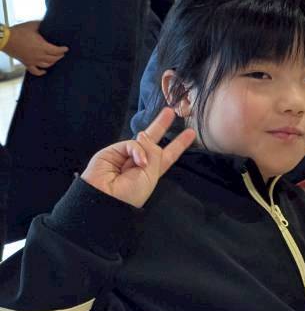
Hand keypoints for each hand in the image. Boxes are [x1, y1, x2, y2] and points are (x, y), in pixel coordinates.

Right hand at [6, 21, 67, 75]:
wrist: (5, 39)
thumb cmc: (18, 31)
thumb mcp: (32, 25)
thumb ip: (42, 24)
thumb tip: (48, 22)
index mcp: (42, 46)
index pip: (57, 51)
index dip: (63, 50)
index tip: (66, 48)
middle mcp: (39, 55)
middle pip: (54, 58)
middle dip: (59, 56)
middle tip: (62, 53)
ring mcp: (32, 60)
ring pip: (46, 65)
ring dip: (52, 62)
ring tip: (55, 59)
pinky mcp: (26, 63)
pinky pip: (34, 71)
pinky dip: (41, 72)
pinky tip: (44, 71)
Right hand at [80, 108, 195, 208]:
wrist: (106, 199)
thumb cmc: (131, 193)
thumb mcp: (151, 175)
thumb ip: (153, 153)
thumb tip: (144, 135)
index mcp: (152, 171)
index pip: (168, 154)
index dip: (179, 144)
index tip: (191, 134)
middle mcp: (140, 161)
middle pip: (153, 140)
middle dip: (162, 125)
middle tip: (171, 111)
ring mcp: (125, 155)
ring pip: (142, 140)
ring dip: (147, 147)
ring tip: (142, 164)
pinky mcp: (112, 151)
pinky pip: (131, 144)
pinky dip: (137, 151)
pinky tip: (138, 162)